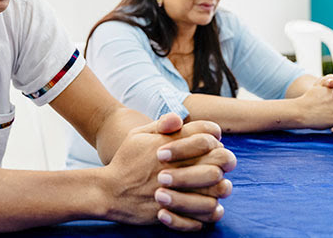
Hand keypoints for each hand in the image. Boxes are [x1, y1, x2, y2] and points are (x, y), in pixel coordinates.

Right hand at [103, 114, 235, 231]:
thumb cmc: (126, 161)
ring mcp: (176, 191)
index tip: (212, 141)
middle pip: (219, 160)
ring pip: (217, 189)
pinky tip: (209, 205)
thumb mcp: (137, 135)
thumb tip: (180, 118)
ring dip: (221, 186)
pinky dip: (211, 211)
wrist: (108, 192)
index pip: (207, 134)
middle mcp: (175, 166)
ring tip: (217, 186)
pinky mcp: (174, 213)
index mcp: (168, 145)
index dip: (214, 135)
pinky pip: (205, 215)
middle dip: (224, 159)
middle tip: (219, 163)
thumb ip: (161, 124)